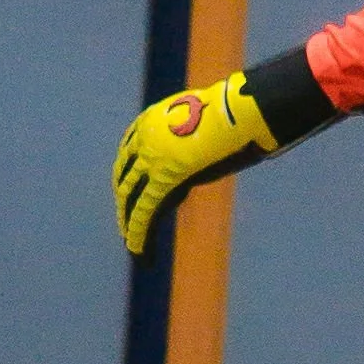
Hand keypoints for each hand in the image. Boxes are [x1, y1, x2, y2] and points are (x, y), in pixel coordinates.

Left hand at [114, 73, 269, 254]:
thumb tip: (210, 146)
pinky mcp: (164, 180)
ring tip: (132, 242)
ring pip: (130, 198)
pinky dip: (140, 234)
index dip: (128, 173)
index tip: (131, 186)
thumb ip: (197, 135)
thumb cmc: (236, 112)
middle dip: (124, 200)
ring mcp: (151, 160)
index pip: (130, 151)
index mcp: (151, 121)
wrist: (238, 110)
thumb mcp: (207, 121)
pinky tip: (139, 253)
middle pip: (125, 176)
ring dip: (129, 222)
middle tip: (125, 218)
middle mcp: (144, 139)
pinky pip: (145, 212)